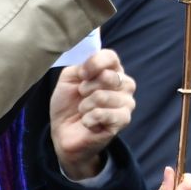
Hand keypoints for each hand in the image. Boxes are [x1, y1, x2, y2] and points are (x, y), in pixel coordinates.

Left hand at [49, 49, 136, 180]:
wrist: (64, 132)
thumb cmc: (68, 104)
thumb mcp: (69, 78)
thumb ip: (80, 66)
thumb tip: (91, 66)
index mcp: (112, 70)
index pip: (111, 57)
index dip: (94, 64)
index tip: (81, 74)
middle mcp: (125, 84)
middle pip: (108, 77)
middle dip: (86, 88)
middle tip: (82, 97)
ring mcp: (127, 103)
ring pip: (102, 97)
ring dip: (85, 106)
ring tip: (84, 111)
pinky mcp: (123, 121)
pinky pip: (102, 114)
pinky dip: (88, 119)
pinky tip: (88, 123)